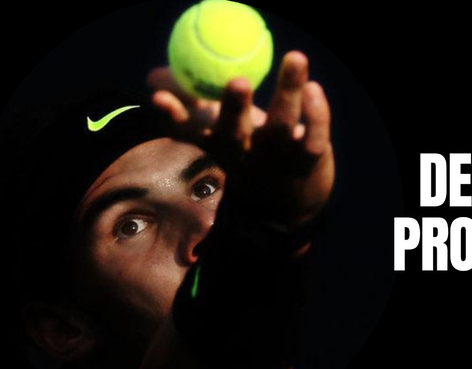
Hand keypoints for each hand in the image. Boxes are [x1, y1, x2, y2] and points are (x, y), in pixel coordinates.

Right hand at [149, 51, 333, 229]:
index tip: (158, 98)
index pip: (189, 133)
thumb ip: (191, 100)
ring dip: (288, 92)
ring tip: (296, 57)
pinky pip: (314, 139)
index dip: (174, 117)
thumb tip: (154, 78)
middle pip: (235, 134)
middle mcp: (243, 156)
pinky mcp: (310, 162)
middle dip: (233, 108)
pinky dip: (317, 114)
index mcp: (216, 146)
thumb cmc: (248, 153)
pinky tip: (313, 89)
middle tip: (237, 80)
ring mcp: (277, 162)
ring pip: (282, 128)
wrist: (288, 208)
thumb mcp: (216, 130)